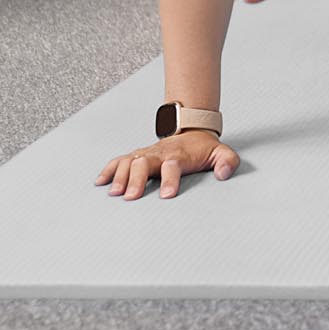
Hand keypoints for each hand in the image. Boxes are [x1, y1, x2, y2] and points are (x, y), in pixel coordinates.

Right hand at [95, 130, 238, 199]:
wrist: (192, 132)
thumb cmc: (204, 149)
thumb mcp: (222, 152)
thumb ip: (227, 162)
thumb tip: (223, 174)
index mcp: (180, 155)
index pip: (173, 166)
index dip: (170, 179)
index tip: (167, 195)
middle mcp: (160, 153)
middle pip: (144, 163)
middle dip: (137, 179)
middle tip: (131, 197)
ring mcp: (146, 154)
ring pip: (129, 161)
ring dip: (120, 176)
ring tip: (114, 193)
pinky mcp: (137, 155)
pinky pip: (120, 160)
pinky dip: (109, 170)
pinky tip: (100, 182)